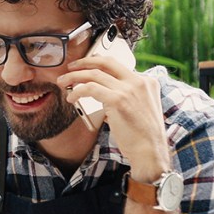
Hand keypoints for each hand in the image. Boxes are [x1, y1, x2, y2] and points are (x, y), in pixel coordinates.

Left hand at [59, 56, 170, 181]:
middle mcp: (139, 81)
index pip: (118, 66)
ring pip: (95, 74)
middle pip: (106, 62)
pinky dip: (77, 91)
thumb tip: (105, 95)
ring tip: (63, 82)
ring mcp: (129, 89)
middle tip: (71, 67)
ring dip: (74, 76)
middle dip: (85, 62)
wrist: (150, 152)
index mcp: (147, 82)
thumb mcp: (142, 109)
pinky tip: (72, 97)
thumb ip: (127, 98)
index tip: (86, 68)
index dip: (99, 65)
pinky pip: (90, 88)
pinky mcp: (118, 100)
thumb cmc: (144, 137)